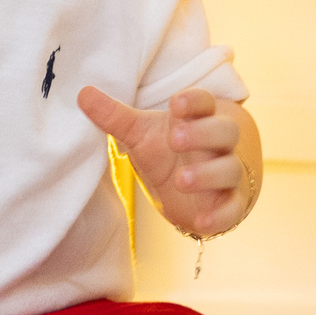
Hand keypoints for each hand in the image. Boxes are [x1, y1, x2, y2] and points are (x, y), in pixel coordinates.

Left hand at [78, 85, 253, 235]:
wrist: (190, 187)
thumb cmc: (166, 150)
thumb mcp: (139, 133)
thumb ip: (114, 115)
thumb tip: (83, 93)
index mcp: (198, 119)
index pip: (205, 102)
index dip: (194, 101)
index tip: (175, 104)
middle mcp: (218, 144)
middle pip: (224, 131)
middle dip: (203, 133)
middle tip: (174, 138)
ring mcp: (227, 173)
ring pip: (229, 169)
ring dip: (208, 174)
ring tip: (180, 180)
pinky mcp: (230, 203)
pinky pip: (232, 209)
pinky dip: (220, 216)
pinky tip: (201, 221)